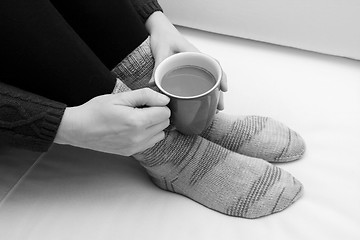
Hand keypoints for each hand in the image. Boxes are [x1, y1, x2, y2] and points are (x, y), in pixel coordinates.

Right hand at [54, 88, 169, 155]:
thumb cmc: (96, 111)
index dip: (158, 103)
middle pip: (164, 123)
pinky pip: (150, 143)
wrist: (78, 129)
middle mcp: (139, 137)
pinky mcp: (130, 152)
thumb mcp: (120, 97)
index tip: (146, 101)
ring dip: (154, 125)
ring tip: (137, 118)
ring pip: (160, 134)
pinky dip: (147, 134)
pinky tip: (134, 128)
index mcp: (137, 121)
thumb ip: (145, 95)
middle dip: (157, 113)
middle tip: (140, 108)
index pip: (165, 112)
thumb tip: (164, 99)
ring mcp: (135, 147)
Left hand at [145, 11, 227, 109]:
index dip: (221, 77)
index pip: (214, 64)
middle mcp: (197, 60)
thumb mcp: (160, 51)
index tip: (224, 88)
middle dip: (219, 92)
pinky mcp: (187, 70)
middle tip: (219, 107)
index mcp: (194, 54)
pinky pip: (198, 81)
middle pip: (214, 76)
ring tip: (214, 108)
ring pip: (208, 81)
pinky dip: (202, 92)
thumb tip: (154, 84)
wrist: (159, 31)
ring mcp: (193, 66)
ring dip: (212, 94)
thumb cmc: (163, 36)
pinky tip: (201, 102)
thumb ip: (158, 66)